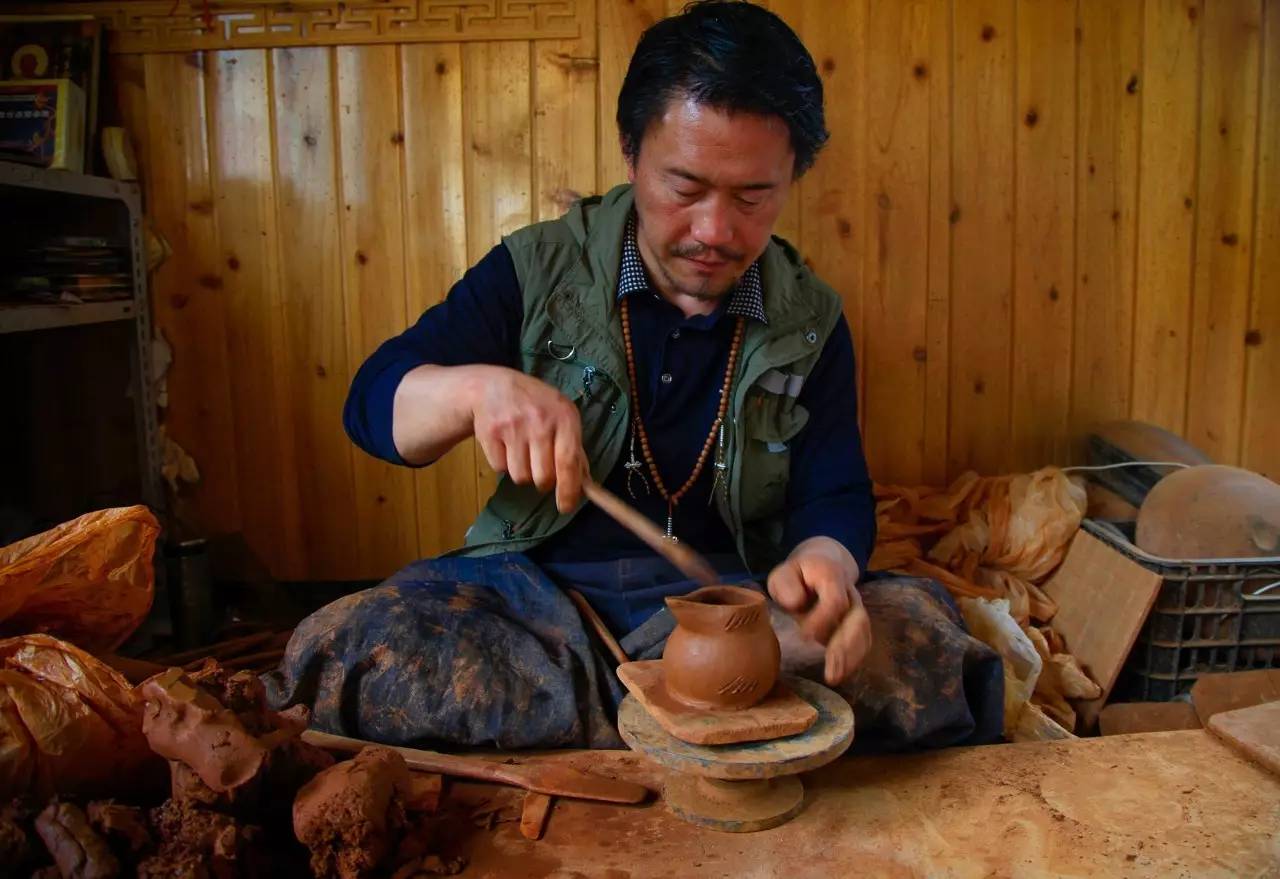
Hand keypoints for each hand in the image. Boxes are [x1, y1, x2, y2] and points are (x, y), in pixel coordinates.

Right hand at [471, 367, 587, 513]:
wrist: (492, 386)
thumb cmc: (535, 406)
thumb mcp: (561, 417)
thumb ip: (574, 450)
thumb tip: (583, 485)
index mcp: (564, 417)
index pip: (568, 462)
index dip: (568, 489)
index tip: (566, 507)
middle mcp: (539, 421)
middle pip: (543, 477)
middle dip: (543, 481)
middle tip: (540, 466)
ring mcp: (513, 427)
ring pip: (520, 477)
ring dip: (522, 471)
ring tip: (521, 450)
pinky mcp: (489, 434)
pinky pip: (500, 469)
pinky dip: (503, 463)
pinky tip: (505, 444)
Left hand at [766, 536, 870, 684]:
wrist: (822, 564)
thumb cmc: (797, 575)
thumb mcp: (783, 574)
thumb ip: (786, 585)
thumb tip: (797, 603)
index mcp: (831, 576)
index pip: (835, 600)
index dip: (822, 620)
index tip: (804, 637)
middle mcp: (850, 592)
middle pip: (856, 619)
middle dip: (844, 647)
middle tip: (830, 671)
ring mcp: (856, 607)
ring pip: (863, 632)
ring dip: (851, 657)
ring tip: (835, 677)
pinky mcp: (858, 622)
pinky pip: (863, 640)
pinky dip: (855, 658)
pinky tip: (841, 673)